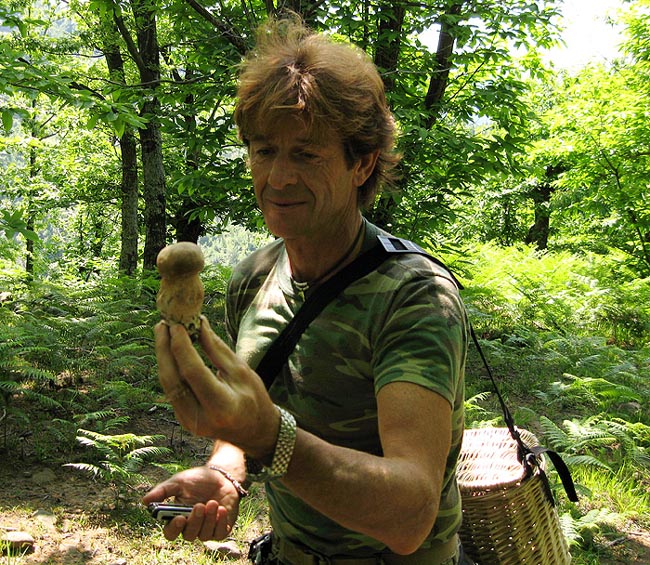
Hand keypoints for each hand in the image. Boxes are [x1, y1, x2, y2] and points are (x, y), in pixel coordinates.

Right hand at [142, 466, 238, 541]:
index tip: (180, 518)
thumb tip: (144, 501)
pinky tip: (222, 509)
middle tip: (199, 505)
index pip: (170, 532)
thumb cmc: (197, 480)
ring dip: (208, 519)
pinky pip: (220, 533)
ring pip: (203, 535)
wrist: (221, 476)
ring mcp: (206, 529)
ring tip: (213, 502)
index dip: (174, 528)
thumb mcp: (179, 481)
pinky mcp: (221, 528)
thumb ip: (163, 491)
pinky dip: (221, 523)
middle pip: (188, 535)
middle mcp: (191, 527)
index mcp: (177, 518)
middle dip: (195, 521)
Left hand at [155, 316, 279, 457]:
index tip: (177, 325)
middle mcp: (201, 418)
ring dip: (163, 357)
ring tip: (163, 332)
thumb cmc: (253, 398)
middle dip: (164, 349)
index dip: (182, 346)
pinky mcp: (183, 419)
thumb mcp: (241, 371)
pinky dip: (170, 368)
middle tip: (163, 324)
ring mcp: (189, 422)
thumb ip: (216, 349)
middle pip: (173, 379)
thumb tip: (199, 324)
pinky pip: (171, 389)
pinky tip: (170, 350)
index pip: (193, 372)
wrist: (254, 432)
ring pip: (168, 384)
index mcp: (222, 406)